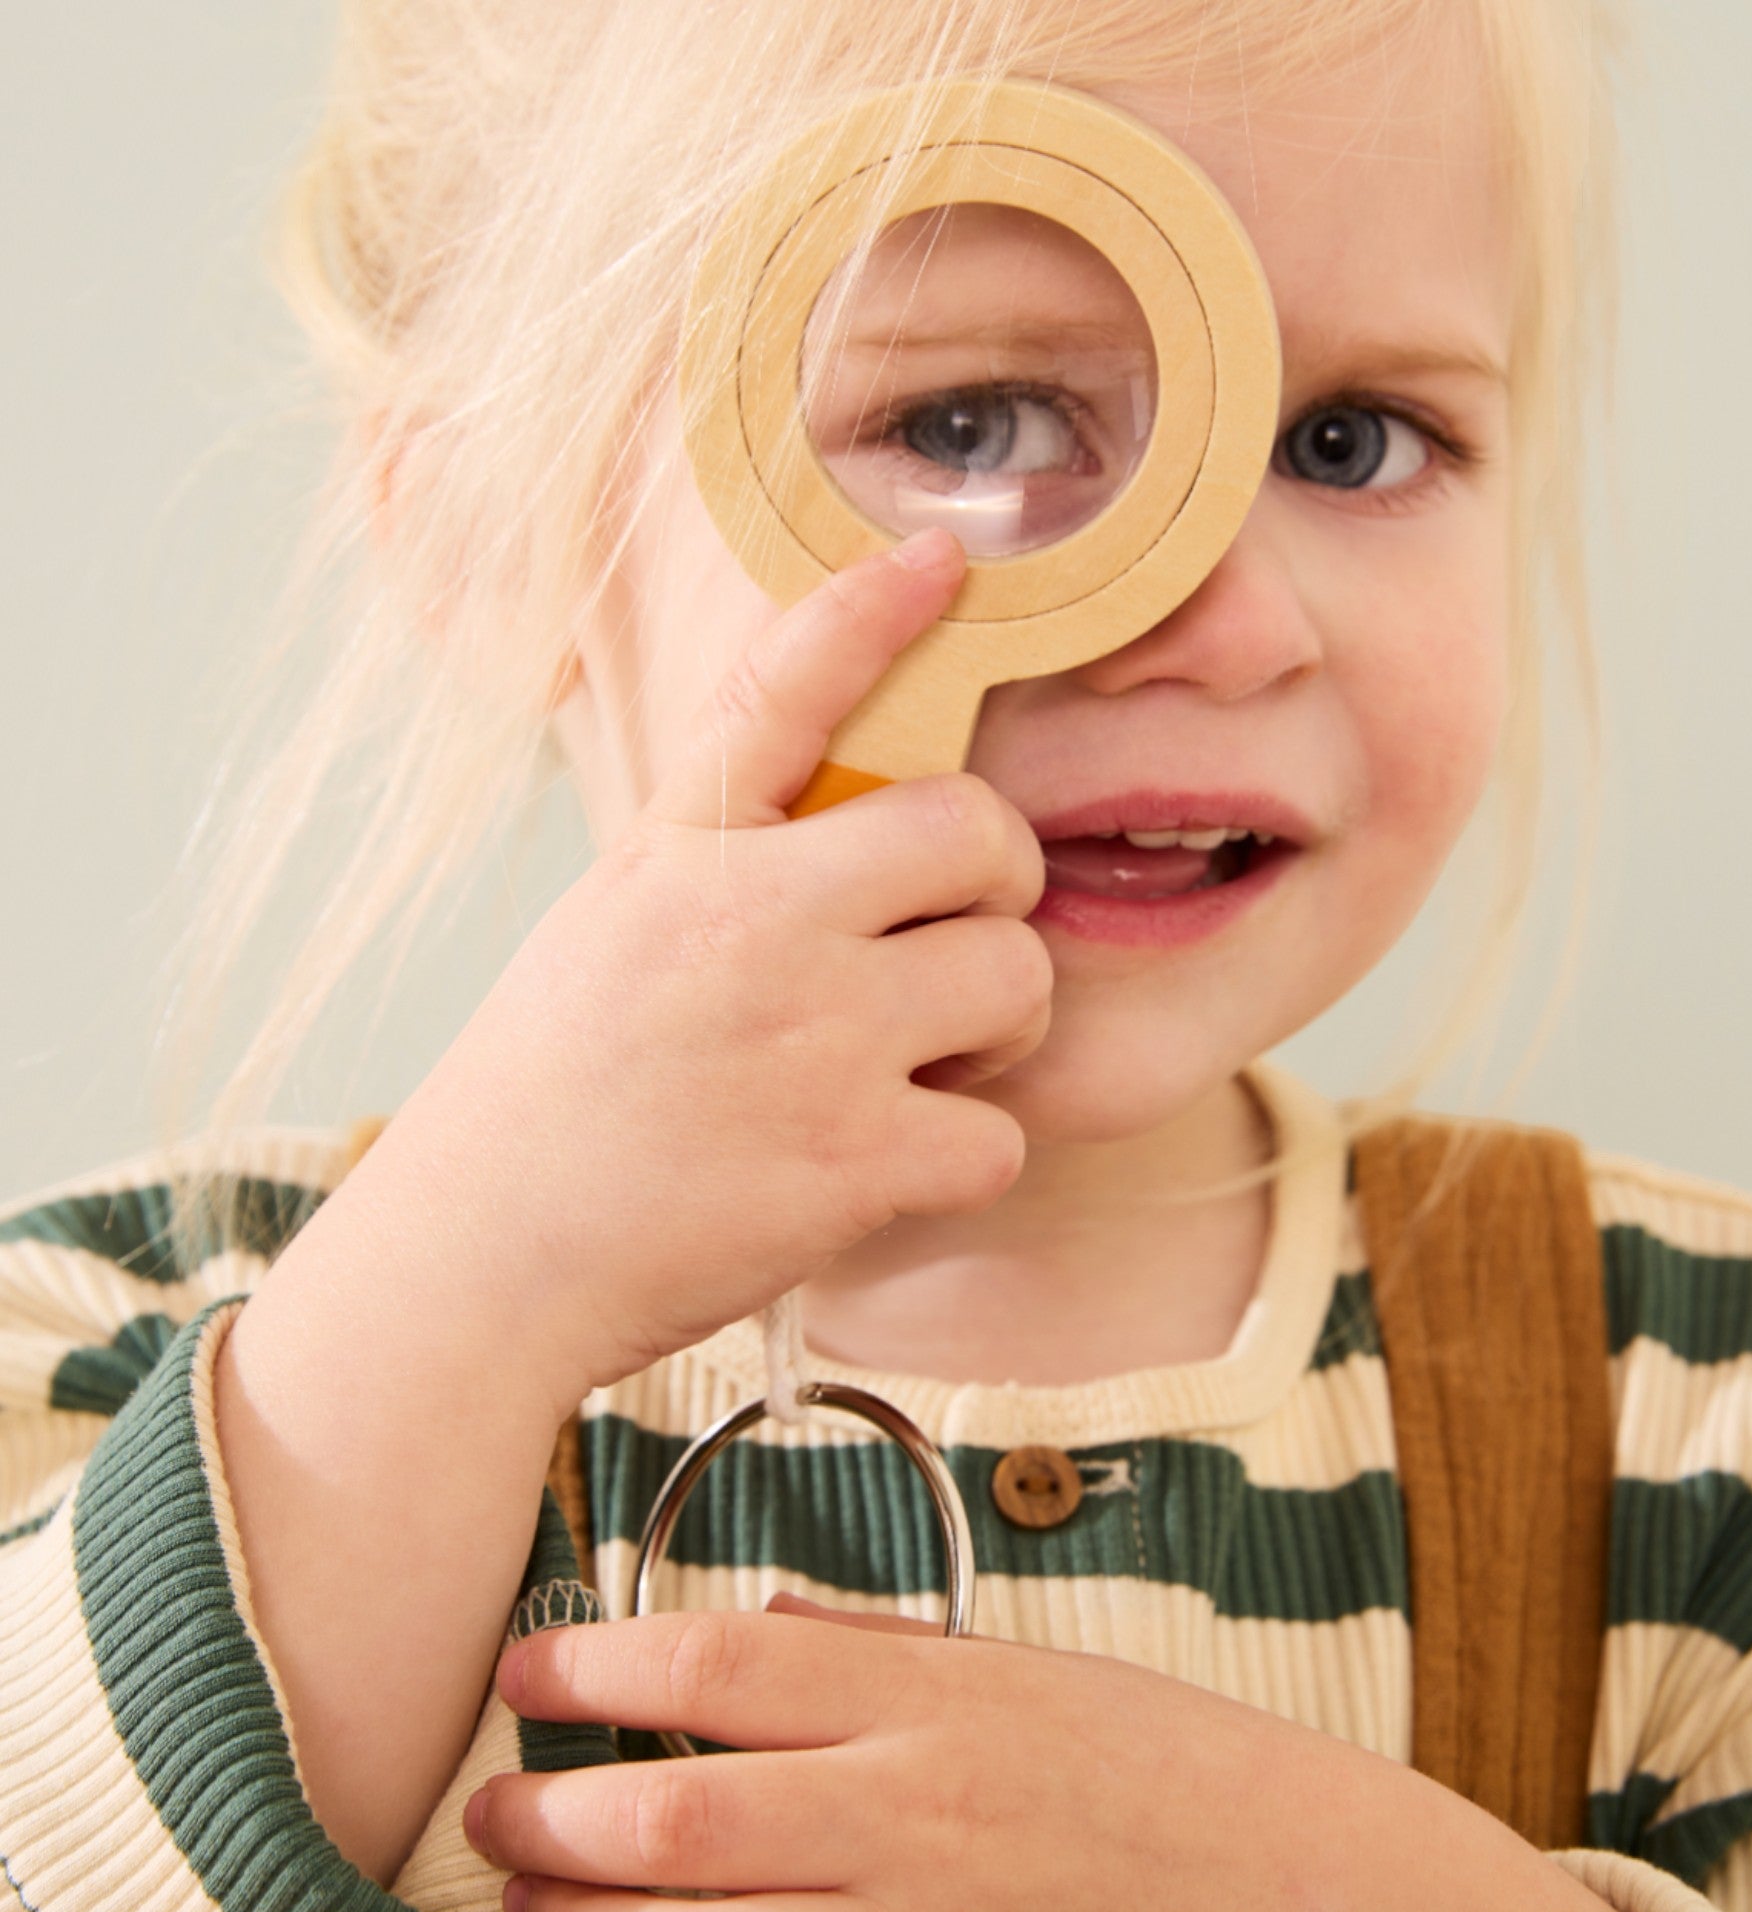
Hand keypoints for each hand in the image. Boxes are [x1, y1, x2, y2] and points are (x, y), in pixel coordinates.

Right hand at [316, 528, 1051, 1412]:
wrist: (481, 1261)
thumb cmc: (547, 1096)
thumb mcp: (611, 930)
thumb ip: (725, 869)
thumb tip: (850, 832)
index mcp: (686, 853)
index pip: (784, 691)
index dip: (870, 613)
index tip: (937, 560)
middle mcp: (757, 921)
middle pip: (979, 836)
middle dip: (998, 887)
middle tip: (955, 942)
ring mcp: (815, 1038)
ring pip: (1019, 979)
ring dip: (998, 1030)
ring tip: (919, 1066)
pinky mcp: (854, 1161)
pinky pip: (1002, 1133)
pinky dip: (964, 1158)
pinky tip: (888, 1166)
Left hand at [462, 1599, 1402, 1911]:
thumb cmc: (1192, 1784)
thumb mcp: (1047, 1681)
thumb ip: (890, 1663)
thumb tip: (756, 1635)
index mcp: (945, 1702)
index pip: (721, 1662)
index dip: (597, 1661)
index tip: (531, 1664)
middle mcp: (921, 1820)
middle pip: (677, 1815)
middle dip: (552, 1820)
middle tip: (494, 1810)